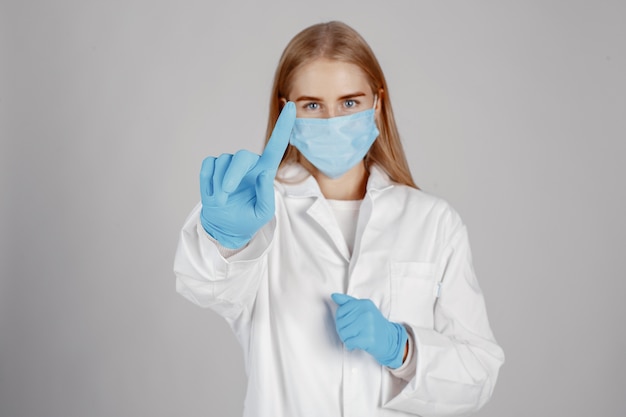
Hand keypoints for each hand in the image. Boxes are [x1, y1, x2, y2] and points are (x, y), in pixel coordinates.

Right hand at [199, 102, 295, 248]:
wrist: (224, 227)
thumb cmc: (247, 219)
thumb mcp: (262, 213)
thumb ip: (266, 194)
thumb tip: (262, 173)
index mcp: (265, 172)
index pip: (276, 146)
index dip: (284, 126)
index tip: (290, 106)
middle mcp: (249, 164)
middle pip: (242, 156)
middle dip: (233, 173)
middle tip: (226, 192)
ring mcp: (230, 164)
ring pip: (223, 162)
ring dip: (219, 184)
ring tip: (222, 200)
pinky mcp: (213, 167)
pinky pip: (208, 166)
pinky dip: (208, 182)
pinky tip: (212, 193)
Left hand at [331, 293, 407, 368]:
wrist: (389, 339)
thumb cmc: (373, 324)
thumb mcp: (363, 309)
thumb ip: (347, 302)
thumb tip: (333, 295)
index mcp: (364, 304)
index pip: (340, 311)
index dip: (340, 320)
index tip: (349, 324)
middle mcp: (366, 313)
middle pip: (341, 323)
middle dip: (343, 330)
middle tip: (352, 333)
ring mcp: (368, 325)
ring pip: (343, 333)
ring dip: (346, 338)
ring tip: (354, 337)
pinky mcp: (368, 338)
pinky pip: (349, 342)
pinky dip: (350, 345)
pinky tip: (356, 344)